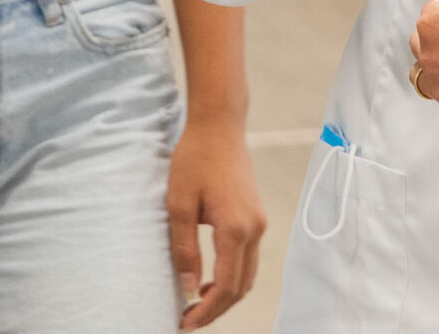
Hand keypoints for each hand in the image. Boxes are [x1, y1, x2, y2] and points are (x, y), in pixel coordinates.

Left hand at [167, 116, 265, 329]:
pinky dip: (232, 276)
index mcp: (236, 229)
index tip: (185, 323)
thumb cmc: (195, 158)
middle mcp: (255, 230)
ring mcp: (259, 222)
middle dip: (217, 309)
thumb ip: (184, 249)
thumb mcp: (178, 204)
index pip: (226, 287)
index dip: (206, 311)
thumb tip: (188, 289)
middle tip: (188, 319)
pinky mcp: (256, 216)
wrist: (219, 125)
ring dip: (225, 294)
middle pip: (241, 287)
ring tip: (196, 302)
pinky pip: (248, 259)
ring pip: (247, 275)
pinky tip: (209, 277)